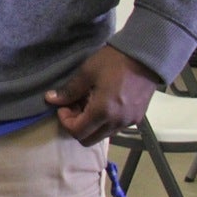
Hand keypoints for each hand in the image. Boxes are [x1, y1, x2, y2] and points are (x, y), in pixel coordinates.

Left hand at [45, 46, 161, 144]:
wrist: (146, 57)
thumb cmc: (114, 62)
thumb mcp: (87, 72)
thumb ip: (69, 90)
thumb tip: (51, 99)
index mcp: (103, 112)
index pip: (77, 132)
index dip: (65, 121)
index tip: (64, 106)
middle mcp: (116, 123)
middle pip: (89, 140)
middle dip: (77, 126)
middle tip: (75, 107)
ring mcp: (129, 122)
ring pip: (102, 135)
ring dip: (91, 125)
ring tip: (89, 104)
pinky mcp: (137, 119)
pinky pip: (115, 129)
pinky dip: (105, 122)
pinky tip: (104, 104)